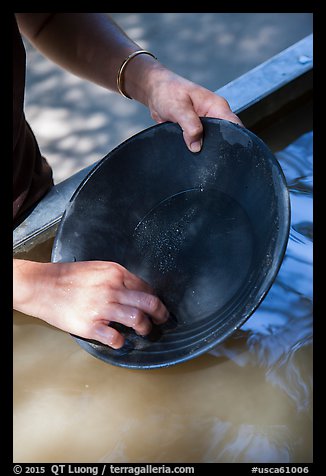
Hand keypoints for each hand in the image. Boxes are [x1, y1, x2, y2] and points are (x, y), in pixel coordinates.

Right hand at [13, 259, 168, 348]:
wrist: (42, 286)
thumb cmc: (68, 277)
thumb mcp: (98, 268)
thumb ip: (118, 278)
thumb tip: (136, 291)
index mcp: (115, 273)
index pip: (146, 287)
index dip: (155, 299)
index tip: (157, 306)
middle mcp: (112, 289)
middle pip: (149, 302)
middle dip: (160, 314)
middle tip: (162, 320)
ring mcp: (101, 308)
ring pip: (137, 319)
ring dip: (145, 328)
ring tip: (144, 331)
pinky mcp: (90, 325)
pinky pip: (115, 337)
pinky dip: (121, 341)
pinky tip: (120, 340)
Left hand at [145, 67, 242, 151]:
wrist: (154, 91)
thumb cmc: (167, 92)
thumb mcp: (178, 107)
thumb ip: (189, 126)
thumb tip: (197, 147)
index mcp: (217, 106)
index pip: (233, 125)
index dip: (233, 139)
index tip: (223, 153)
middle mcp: (214, 116)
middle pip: (224, 136)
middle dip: (217, 148)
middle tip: (207, 159)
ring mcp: (205, 124)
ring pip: (211, 142)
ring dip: (205, 149)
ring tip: (198, 159)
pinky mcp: (196, 131)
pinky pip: (200, 143)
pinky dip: (196, 149)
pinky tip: (191, 156)